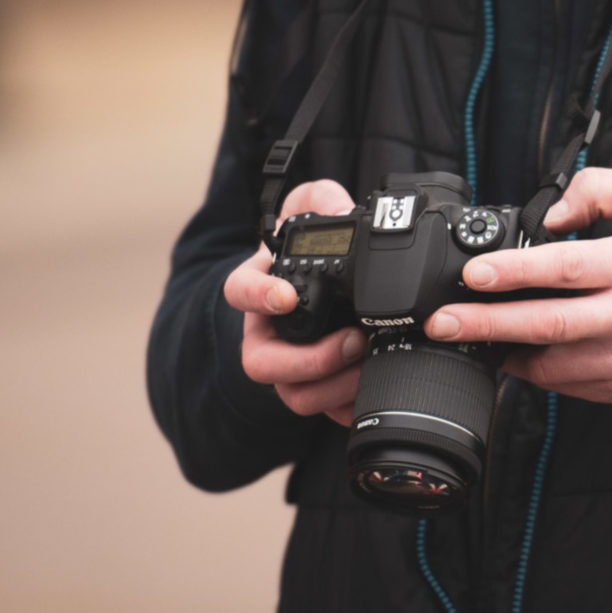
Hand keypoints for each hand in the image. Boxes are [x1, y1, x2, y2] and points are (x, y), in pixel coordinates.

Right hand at [223, 180, 365, 426]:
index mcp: (259, 288)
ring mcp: (289, 365)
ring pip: (293, 395)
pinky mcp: (316, 388)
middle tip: (353, 341)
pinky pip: (324, 412)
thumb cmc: (311, 249)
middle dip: (308, 360)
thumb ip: (322, 200)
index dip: (257, 298)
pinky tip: (373, 392)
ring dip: (333, 387)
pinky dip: (347, 408)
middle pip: (261, 364)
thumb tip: (340, 208)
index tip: (285, 297)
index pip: (238, 292)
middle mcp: (267, 333)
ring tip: (368, 364)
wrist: (330, 285)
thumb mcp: (313, 211)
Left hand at [424, 168, 611, 403]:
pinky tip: (515, 355)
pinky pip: (569, 386)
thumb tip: (547, 217)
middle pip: (548, 325)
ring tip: (469, 339)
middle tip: (443, 322)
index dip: (514, 272)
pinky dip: (537, 372)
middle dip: (487, 324)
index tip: (473, 274)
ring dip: (505, 353)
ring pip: (554, 364)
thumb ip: (599, 189)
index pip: (566, 268)